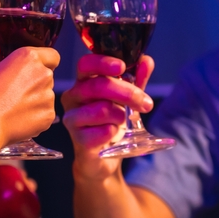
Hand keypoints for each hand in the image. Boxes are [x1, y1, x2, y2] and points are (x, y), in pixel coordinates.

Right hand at [0, 47, 58, 147]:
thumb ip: (17, 70)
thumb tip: (20, 78)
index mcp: (29, 57)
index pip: (52, 56)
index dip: (45, 64)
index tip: (36, 71)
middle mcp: (43, 73)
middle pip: (47, 78)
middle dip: (36, 85)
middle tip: (16, 95)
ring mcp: (48, 95)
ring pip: (46, 97)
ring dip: (35, 102)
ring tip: (14, 110)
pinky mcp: (48, 114)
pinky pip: (45, 114)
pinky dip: (35, 117)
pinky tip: (18, 120)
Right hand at [61, 54, 154, 178]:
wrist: (102, 157)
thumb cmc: (110, 122)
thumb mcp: (126, 99)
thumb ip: (136, 79)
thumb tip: (146, 60)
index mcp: (83, 82)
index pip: (86, 64)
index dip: (103, 62)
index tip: (122, 67)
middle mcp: (73, 97)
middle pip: (98, 86)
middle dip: (127, 93)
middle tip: (145, 102)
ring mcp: (72, 118)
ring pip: (102, 109)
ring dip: (121, 115)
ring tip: (124, 121)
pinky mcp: (78, 139)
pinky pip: (102, 131)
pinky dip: (114, 132)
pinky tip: (113, 134)